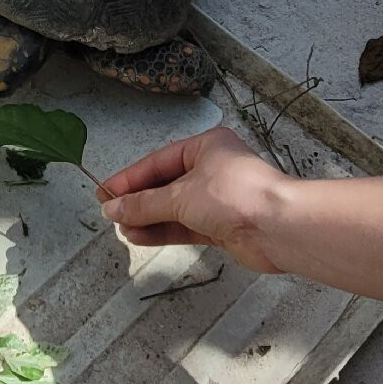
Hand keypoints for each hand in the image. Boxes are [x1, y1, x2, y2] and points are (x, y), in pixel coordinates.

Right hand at [97, 127, 288, 272]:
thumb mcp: (180, 196)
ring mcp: (218, 199)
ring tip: (122, 229)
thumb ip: (143, 204)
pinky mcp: (222, 225)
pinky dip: (164, 231)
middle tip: (110, 213)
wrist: (279, 228)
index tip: (104, 193)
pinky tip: (140, 236)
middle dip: (138, 201)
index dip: (128, 178)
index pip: (157, 162)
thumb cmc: (233, 195)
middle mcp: (212, 169)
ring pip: (174, 208)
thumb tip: (111, 209)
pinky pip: (185, 226)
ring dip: (148, 218)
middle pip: (165, 185)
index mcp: (205, 146)